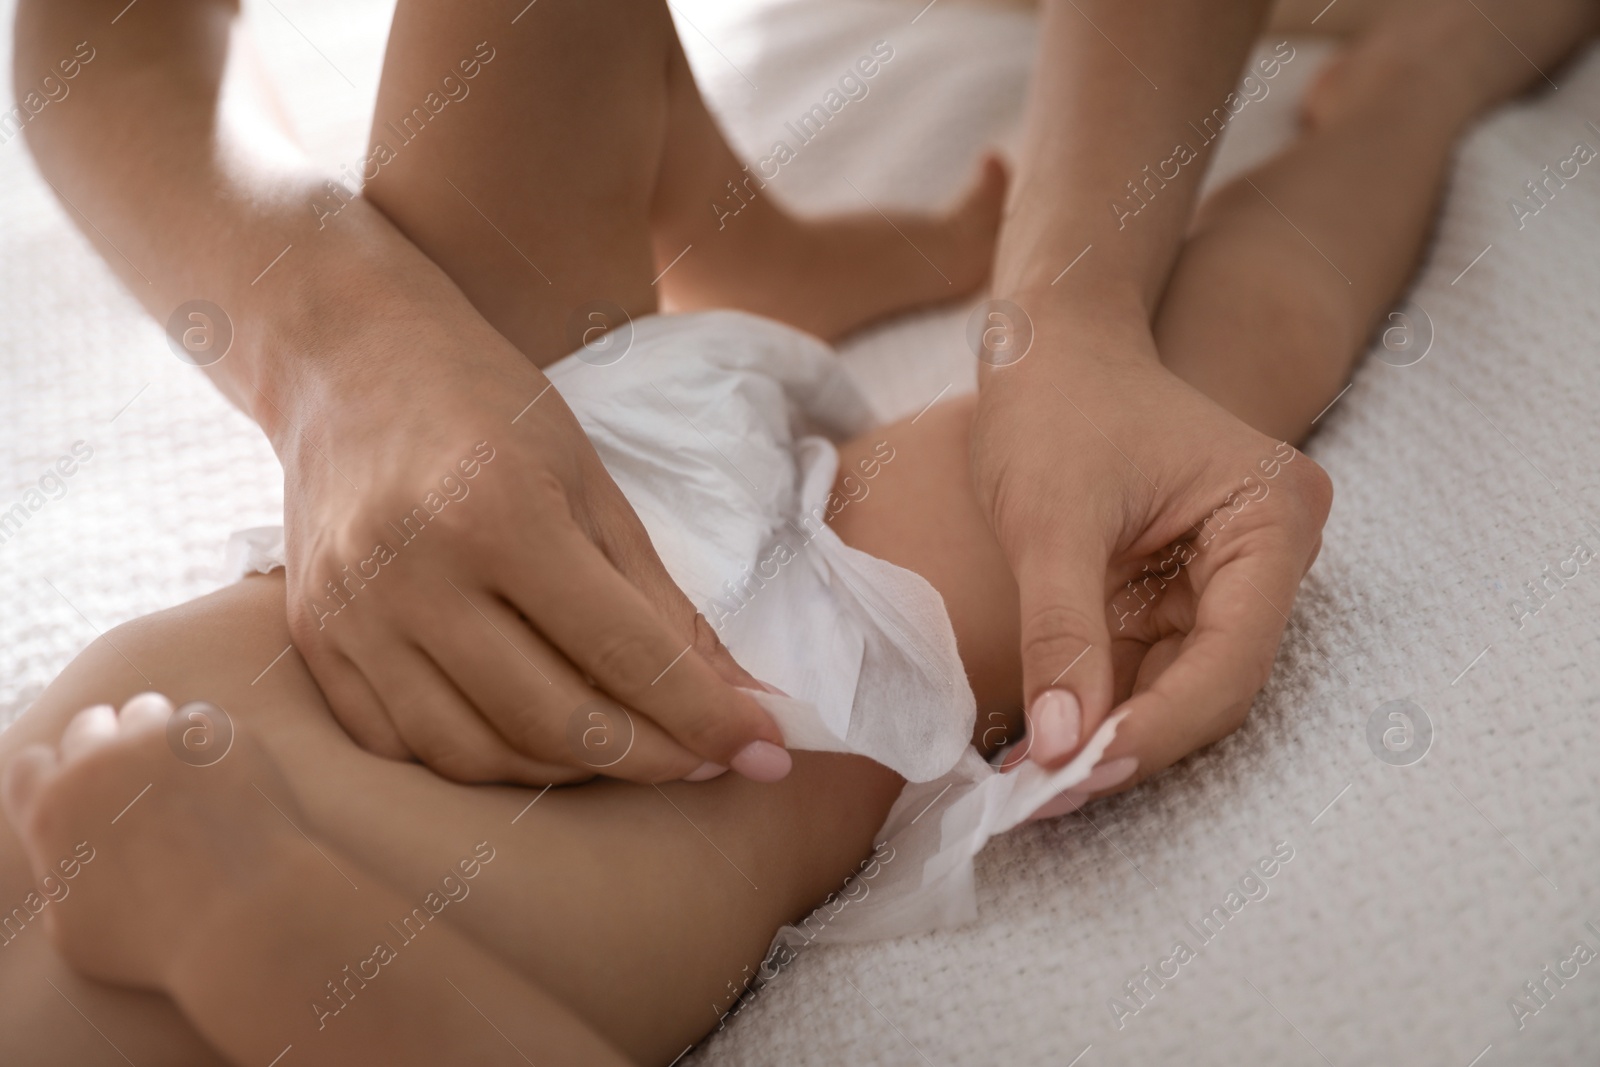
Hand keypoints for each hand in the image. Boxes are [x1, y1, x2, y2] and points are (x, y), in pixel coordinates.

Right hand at [0, 694, 298, 989]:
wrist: (245, 918)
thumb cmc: (158, 943)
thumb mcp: (75, 933)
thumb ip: (61, 880)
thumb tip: (69, 860)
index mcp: (52, 808)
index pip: (32, 764)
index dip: (54, 778)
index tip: (79, 794)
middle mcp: (101, 762)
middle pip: (89, 726)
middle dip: (104, 748)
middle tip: (133, 781)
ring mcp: (164, 740)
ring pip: (148, 712)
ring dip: (156, 737)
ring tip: (179, 777)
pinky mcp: (222, 735)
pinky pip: (206, 724)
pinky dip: (211, 746)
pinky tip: (226, 782)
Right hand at [276, 313, 788, 785]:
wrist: (350, 359)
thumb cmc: (489, 408)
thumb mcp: (593, 484)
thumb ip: (661, 601)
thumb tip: (737, 697)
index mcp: (496, 514)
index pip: (622, 652)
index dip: (704, 715)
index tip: (766, 750)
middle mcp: (412, 575)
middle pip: (551, 720)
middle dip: (651, 758)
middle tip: (705, 758)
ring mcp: (350, 616)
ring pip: (475, 753)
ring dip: (569, 770)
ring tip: (626, 745)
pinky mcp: (313, 641)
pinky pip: (403, 747)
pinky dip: (482, 761)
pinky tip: (534, 739)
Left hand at [972, 313, 1331, 789]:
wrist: (1044, 345)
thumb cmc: (1053, 402)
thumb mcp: (1049, 518)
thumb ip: (1061, 634)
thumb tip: (1063, 750)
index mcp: (1272, 517)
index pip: (1230, 659)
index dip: (1155, 729)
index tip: (1074, 776)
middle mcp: (1269, 553)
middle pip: (1212, 685)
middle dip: (1129, 742)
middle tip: (1041, 797)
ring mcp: (1229, 576)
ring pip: (1179, 688)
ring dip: (1108, 736)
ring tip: (1030, 783)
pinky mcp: (1182, 590)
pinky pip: (1148, 667)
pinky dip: (1099, 706)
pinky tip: (1042, 743)